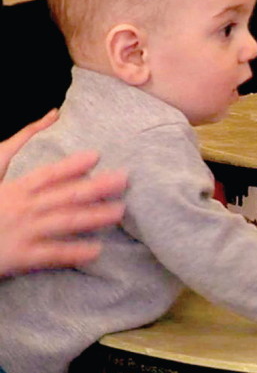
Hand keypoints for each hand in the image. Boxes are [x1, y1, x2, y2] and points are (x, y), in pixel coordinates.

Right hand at [0, 112, 126, 276]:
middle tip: (125, 180)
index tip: (97, 156)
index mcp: (15, 189)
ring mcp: (22, 232)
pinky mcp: (20, 257)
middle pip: (65, 195)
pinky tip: (96, 251)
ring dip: (94, 216)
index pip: (48, 174)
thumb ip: (18, 144)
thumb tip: (52, 115)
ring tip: (119, 212)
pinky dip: (74, 252)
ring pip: (64, 222)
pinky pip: (51, 255)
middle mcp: (22, 208)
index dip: (72, 164)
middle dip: (97, 187)